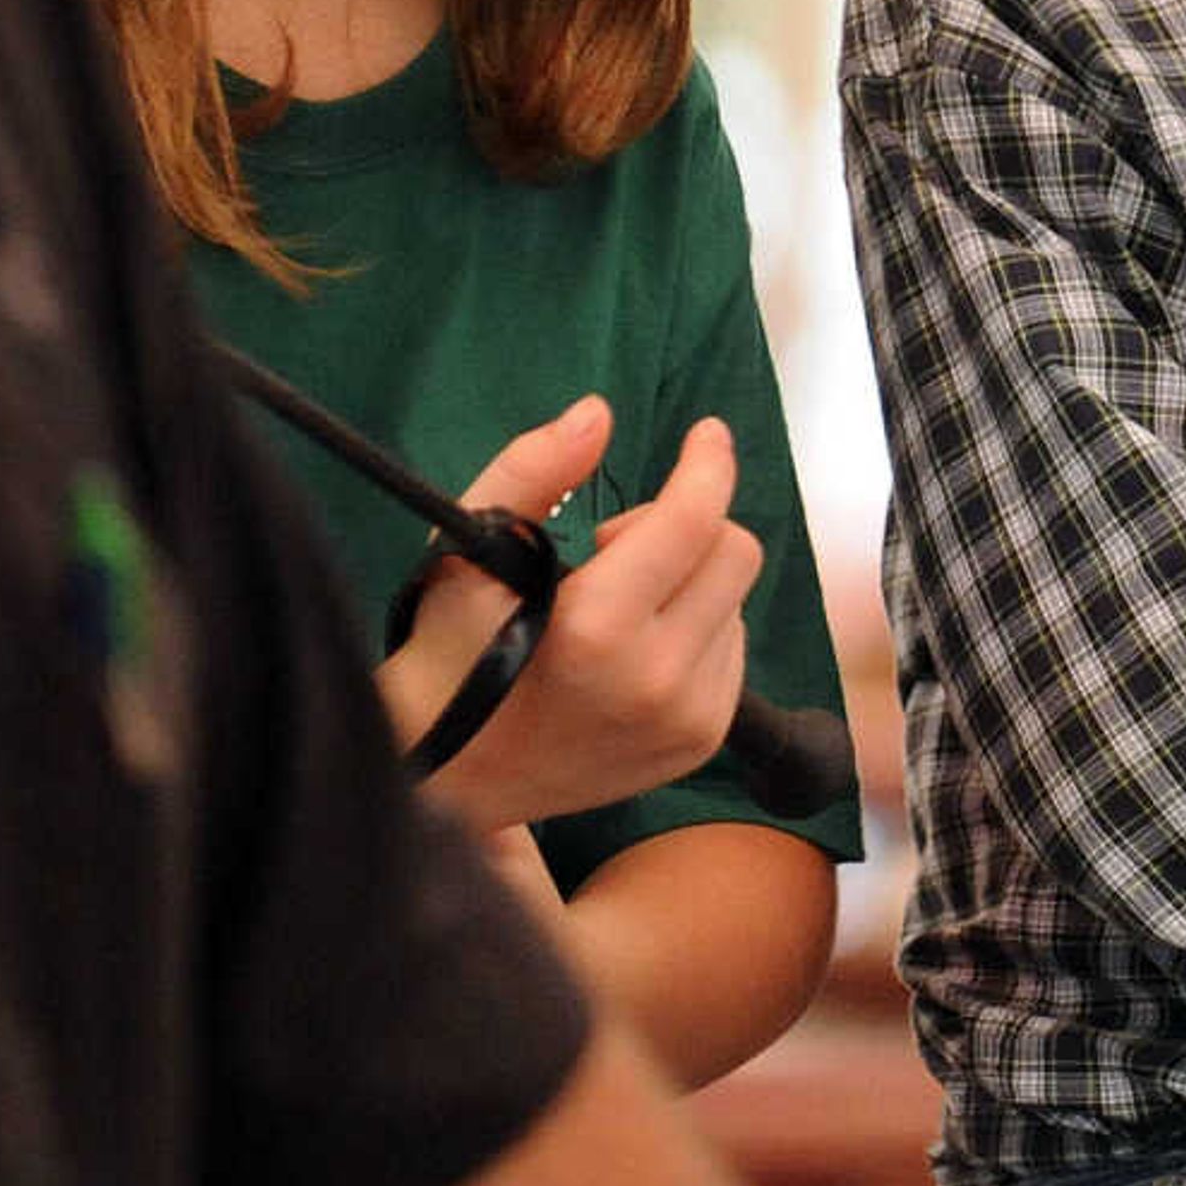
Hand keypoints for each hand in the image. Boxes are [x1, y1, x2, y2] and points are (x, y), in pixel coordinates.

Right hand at [379, 400, 757, 834]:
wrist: (449, 772)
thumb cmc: (452, 648)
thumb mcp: (471, 545)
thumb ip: (534, 468)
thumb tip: (599, 413)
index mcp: (597, 628)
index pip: (694, 520)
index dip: (707, 463)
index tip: (706, 432)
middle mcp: (656, 679)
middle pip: (734, 552)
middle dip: (686, 527)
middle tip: (613, 549)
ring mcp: (685, 720)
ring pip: (736, 601)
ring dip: (689, 583)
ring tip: (614, 609)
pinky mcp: (698, 744)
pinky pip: (731, 653)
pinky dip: (695, 630)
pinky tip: (633, 649)